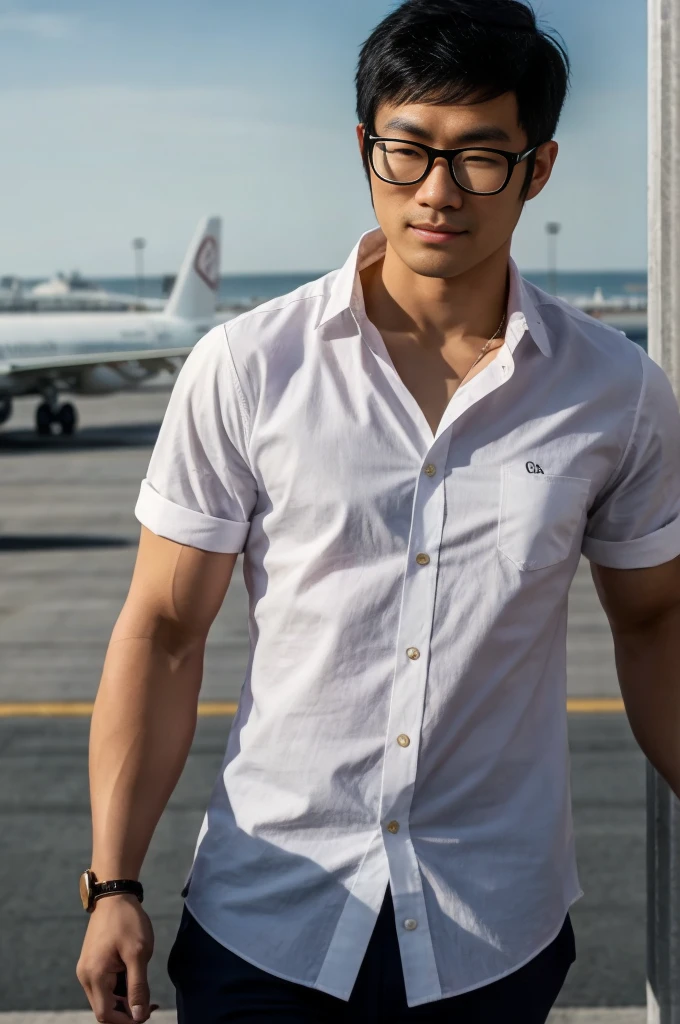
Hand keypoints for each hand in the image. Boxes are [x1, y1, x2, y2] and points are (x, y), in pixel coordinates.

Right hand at [76, 894, 159, 1022]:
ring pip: (105, 998)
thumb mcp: (138, 953)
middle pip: (104, 1009)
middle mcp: (86, 977)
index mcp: (94, 976)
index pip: (106, 1014)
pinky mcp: (93, 963)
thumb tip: (138, 1016)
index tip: (147, 1012)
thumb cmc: (127, 921)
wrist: (114, 895)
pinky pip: (105, 986)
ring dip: (125, 1000)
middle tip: (150, 1004)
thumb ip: (138, 987)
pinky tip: (135, 980)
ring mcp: (87, 970)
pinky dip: (120, 989)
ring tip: (146, 992)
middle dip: (127, 1011)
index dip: (127, 1020)